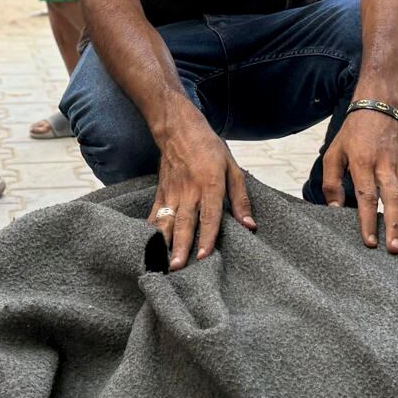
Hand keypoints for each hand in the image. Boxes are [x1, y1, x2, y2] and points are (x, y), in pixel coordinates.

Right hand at [150, 112, 255, 270]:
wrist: (179, 129)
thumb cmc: (210, 149)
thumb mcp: (233, 168)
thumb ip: (241, 198)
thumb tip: (250, 225)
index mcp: (210, 184)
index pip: (209, 215)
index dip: (207, 237)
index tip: (204, 256)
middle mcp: (189, 191)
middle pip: (185, 223)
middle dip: (180, 246)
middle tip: (177, 268)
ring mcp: (172, 193)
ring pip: (167, 222)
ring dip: (164, 243)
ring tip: (161, 262)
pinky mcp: (161, 192)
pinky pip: (155, 214)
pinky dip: (152, 231)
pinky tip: (148, 246)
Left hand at [320, 107, 397, 254]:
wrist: (379, 107)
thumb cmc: (352, 135)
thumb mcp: (333, 154)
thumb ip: (331, 183)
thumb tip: (333, 210)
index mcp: (363, 164)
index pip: (366, 196)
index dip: (368, 221)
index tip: (370, 243)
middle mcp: (385, 166)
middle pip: (393, 199)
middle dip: (395, 225)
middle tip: (396, 249)